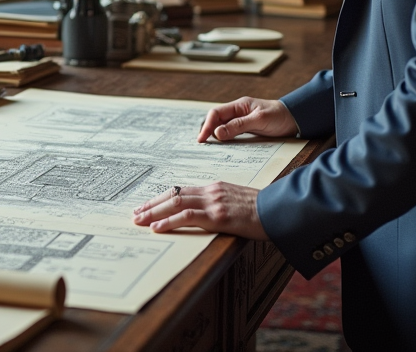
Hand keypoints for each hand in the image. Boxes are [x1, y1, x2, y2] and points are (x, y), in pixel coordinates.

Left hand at [132, 182, 266, 238]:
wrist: (280, 210)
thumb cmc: (263, 209)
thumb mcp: (238, 201)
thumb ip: (220, 204)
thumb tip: (206, 214)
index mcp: (214, 188)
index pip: (181, 191)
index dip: (162, 198)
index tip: (148, 205)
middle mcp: (210, 192)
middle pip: (173, 195)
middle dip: (151, 205)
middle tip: (135, 213)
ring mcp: (213, 203)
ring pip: (175, 203)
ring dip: (154, 213)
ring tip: (139, 221)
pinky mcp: (218, 216)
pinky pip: (188, 217)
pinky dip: (169, 222)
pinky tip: (157, 228)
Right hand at [196, 97, 297, 142]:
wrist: (296, 119)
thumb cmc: (279, 116)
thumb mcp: (259, 120)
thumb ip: (238, 126)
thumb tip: (217, 133)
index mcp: (239, 105)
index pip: (216, 113)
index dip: (207, 125)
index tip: (202, 139)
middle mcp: (238, 112)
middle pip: (216, 120)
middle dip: (207, 131)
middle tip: (202, 145)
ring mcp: (242, 120)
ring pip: (222, 127)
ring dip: (215, 136)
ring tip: (209, 147)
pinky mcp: (247, 129)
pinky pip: (232, 134)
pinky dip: (225, 140)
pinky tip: (223, 147)